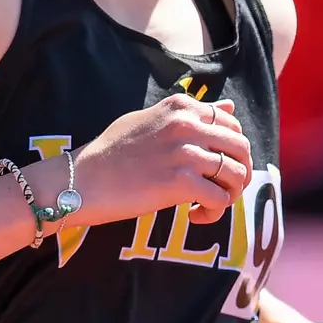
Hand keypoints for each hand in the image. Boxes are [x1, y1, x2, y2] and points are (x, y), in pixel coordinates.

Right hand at [67, 95, 253, 226]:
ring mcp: (184, 152)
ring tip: (206, 204)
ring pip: (237, 174)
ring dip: (229, 194)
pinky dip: (214, 211)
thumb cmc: (111, 152)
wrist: (81, 179)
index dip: (230, 149)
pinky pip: (221, 198)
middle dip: (238, 172)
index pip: (231, 123)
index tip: (214, 166)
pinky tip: (194, 215)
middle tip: (219, 189)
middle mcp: (186, 124)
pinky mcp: (180, 182)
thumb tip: (229, 106)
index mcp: (180, 106)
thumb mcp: (151, 119)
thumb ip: (191, 113)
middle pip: (241, 147)